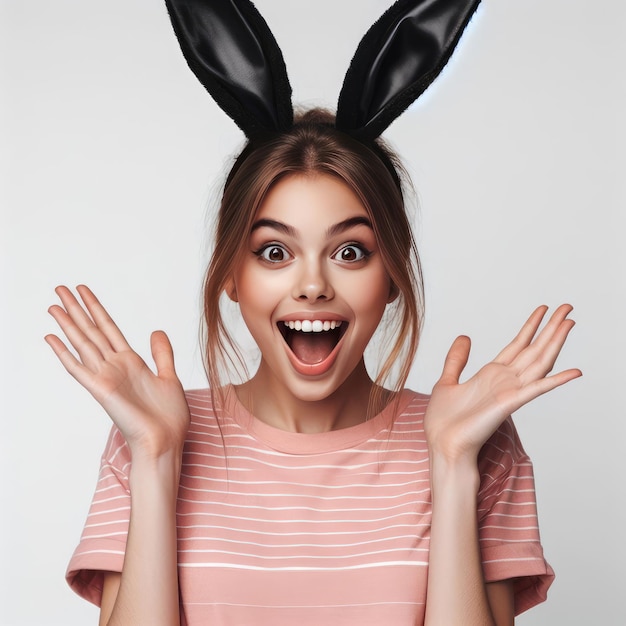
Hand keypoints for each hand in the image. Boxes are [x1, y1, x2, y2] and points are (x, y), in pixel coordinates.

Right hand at [46, 285, 189, 458]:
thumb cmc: (169, 417)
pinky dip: (64, 353)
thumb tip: (156, 331)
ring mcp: (106, 377)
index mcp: (131, 362)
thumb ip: (161, 354)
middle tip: (60, 288)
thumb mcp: (169, 377)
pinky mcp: (101, 390)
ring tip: (53, 305)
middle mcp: (115, 367)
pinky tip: (51, 338)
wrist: (167, 441)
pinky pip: (78, 368)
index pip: (108, 328)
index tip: (83, 291)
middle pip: (91, 331)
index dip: (96, 308)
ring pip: (83, 344)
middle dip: (77, 309)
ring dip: (68, 324)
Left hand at [424, 304, 580, 462]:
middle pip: (534, 348)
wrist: (442, 445)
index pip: (517, 345)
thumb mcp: (446, 381)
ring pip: (539, 361)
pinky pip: (537, 389)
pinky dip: (556, 380)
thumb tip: (464, 337)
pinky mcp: (510, 403)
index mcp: (491, 374)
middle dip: (550, 328)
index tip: (543, 309)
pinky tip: (574, 371)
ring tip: (569, 322)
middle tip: (567, 306)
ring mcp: (510, 391)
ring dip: (555, 342)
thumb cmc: (444, 422)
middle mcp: (505, 380)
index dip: (530, 326)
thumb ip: (456, 360)